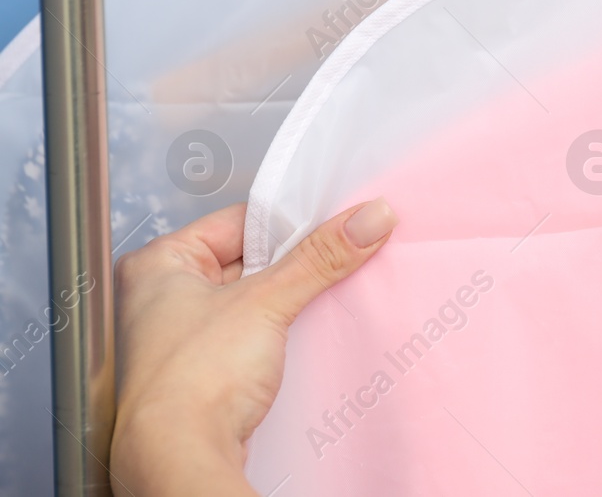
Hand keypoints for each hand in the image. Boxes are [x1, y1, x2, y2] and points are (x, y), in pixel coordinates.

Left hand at [110, 198, 396, 496]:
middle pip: (250, 260)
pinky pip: (255, 334)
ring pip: (255, 299)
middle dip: (295, 262)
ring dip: (291, 298)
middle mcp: (164, 299)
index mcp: (159, 265)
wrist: (181, 458)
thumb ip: (321, 256)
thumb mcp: (266, 301)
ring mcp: (184, 338)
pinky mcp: (207, 371)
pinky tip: (308, 329)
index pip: (238, 222)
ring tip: (325, 290)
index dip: (288, 221)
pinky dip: (283, 329)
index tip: (332, 220)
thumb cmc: (190, 381)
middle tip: (338, 253)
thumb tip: (366, 219)